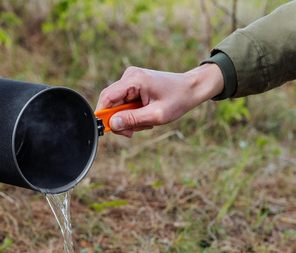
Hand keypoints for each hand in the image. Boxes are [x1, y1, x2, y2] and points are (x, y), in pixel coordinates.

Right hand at [95, 63, 224, 137]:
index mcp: (134, 79)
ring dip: (130, 119)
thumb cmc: (178, 99)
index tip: (107, 130)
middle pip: (111, 103)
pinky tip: (147, 116)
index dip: (103, 115)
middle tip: (133, 132)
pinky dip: (134, 114)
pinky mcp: (134, 85)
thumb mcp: (156, 115)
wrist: (192, 88)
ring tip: (147, 122)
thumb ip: (133, 120)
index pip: (107, 97)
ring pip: (119, 106)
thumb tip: (112, 124)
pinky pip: (126, 104)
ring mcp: (131, 79)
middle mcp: (130, 76)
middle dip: (120, 121)